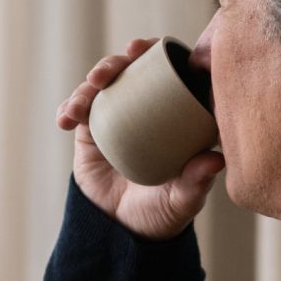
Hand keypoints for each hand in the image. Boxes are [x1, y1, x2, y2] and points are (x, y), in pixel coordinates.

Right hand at [58, 40, 224, 241]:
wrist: (123, 231)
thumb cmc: (162, 213)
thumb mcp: (182, 200)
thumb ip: (197, 182)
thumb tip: (216, 160)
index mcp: (175, 113)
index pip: (168, 70)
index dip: (156, 51)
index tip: (141, 48)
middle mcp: (146, 108)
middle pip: (130, 70)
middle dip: (114, 63)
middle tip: (103, 74)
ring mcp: (117, 116)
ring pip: (101, 86)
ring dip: (87, 86)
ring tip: (79, 106)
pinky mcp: (91, 129)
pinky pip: (78, 110)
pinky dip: (69, 109)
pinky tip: (64, 120)